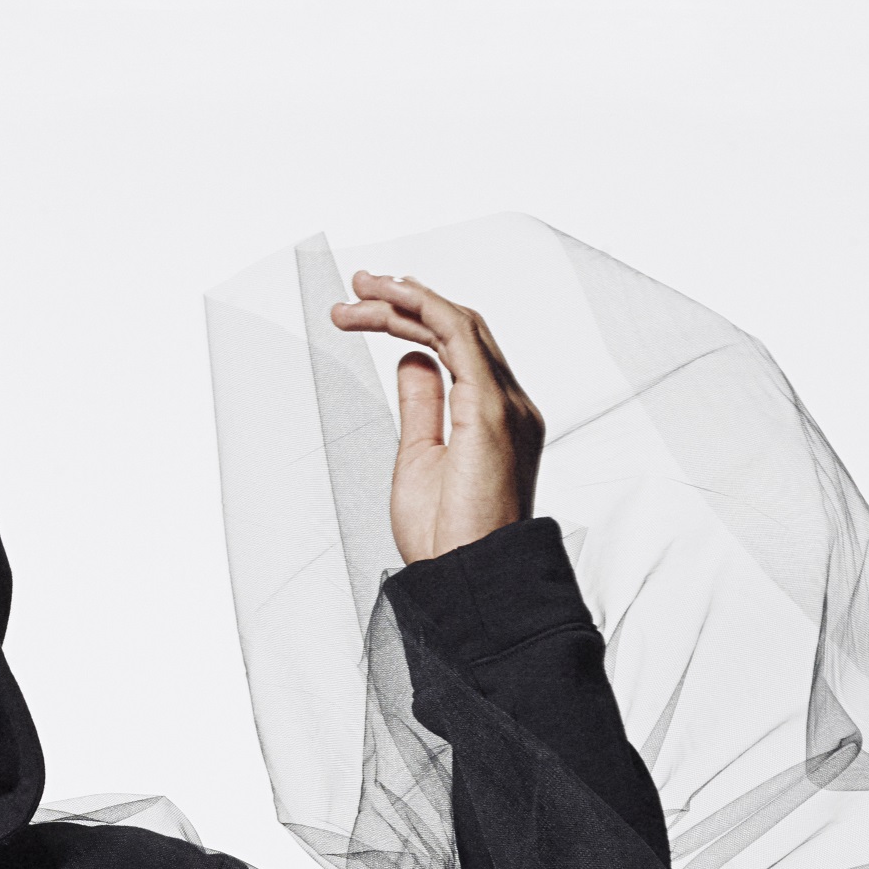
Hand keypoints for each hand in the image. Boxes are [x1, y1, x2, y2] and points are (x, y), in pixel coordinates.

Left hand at [326, 274, 541, 564]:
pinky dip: (425, 310)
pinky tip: (392, 299)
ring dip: (407, 299)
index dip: (414, 320)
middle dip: (405, 301)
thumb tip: (412, 358)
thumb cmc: (448, 541)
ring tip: (361, 290)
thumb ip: (421, 404)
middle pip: (458, 327)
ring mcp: (507, 404)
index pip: (457, 347)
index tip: (369, 310)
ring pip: (457, 323)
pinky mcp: (494, 410)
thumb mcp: (419, 458)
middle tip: (357, 289)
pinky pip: (459, 337)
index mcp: (497, 416)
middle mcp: (510, 403)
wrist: (469, 579)